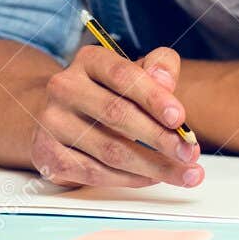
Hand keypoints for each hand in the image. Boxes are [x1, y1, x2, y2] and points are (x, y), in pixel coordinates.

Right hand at [30, 45, 203, 187]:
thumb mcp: (133, 73)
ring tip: (185, 173)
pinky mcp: (48, 155)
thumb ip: (158, 69)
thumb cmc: (107, 93)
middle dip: (159, 138)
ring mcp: (52, 123)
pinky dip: (130, 179)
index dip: (153, 97)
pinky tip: (153, 178)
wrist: (58, 116)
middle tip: (190, 153)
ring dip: (153, 166)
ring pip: (109, 150)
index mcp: (88, 60)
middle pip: (116, 114)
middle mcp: (64, 87)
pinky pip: (96, 173)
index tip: (179, 117)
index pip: (122, 75)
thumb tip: (166, 81)